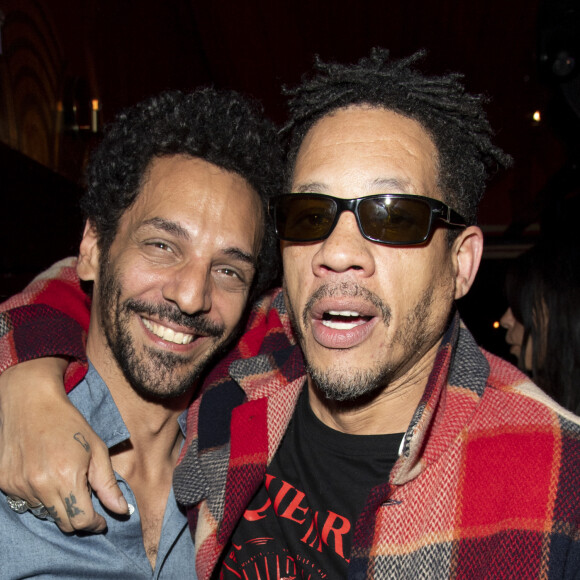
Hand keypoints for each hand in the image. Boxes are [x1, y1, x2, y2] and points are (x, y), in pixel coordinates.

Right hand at [0, 359, 127, 531]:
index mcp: (66, 477)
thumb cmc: (69, 422)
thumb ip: (107, 484)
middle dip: (79, 517)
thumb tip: (121, 510)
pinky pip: (26, 502)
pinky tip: (45, 473)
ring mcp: (19, 485)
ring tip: (63, 479)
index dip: (95, 523)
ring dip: (58, 504)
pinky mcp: (4, 482)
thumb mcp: (96, 449)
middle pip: (63, 523)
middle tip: (86, 501)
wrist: (30, 402)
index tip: (102, 519)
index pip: (82, 521)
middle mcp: (40, 485)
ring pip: (44, 513)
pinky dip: (39, 495)